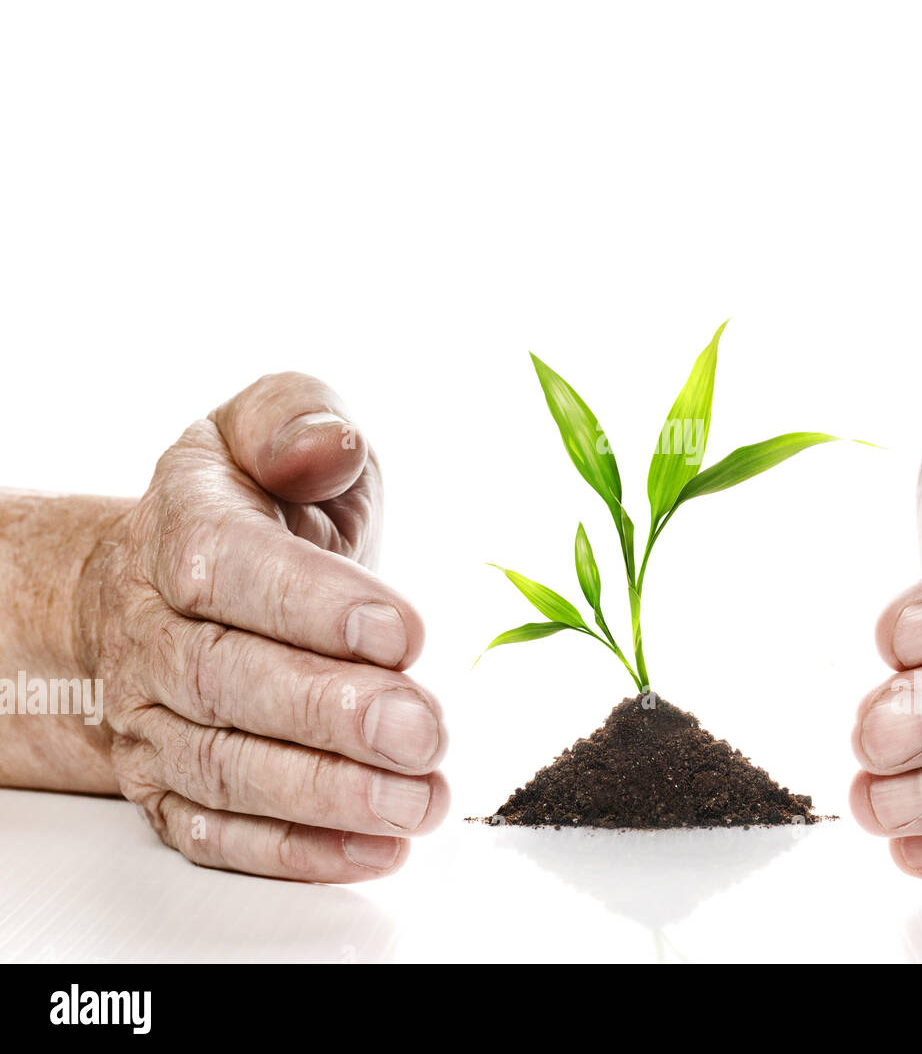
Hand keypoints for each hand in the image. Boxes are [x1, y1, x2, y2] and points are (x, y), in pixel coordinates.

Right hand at [82, 373, 446, 881]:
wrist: (170, 579)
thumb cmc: (249, 500)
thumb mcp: (271, 427)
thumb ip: (297, 419)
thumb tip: (325, 443)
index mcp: (181, 527)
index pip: (229, 568)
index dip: (312, 603)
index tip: (403, 631)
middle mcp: (153, 628)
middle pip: (228, 681)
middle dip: (332, 713)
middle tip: (423, 731)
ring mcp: (155, 715)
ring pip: (226, 767)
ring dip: (327, 793)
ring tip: (419, 798)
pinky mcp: (170, 782)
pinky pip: (217, 828)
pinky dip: (297, 847)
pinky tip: (378, 846)